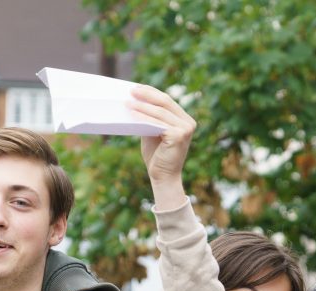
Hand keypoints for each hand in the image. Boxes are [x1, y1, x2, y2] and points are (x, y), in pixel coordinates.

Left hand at [127, 84, 195, 209]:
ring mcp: (185, 129)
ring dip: (142, 106)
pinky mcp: (179, 136)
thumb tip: (135, 99)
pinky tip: (132, 114)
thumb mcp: (153, 131)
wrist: (163, 177)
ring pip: (160, 112)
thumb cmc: (156, 156)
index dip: (151, 92)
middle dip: (146, 95)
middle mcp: (188, 122)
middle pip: (165, 102)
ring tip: (127, 103)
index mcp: (184, 120)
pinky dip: (144, 117)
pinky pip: (158, 122)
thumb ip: (150, 117)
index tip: (136, 87)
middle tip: (131, 91)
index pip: (167, 100)